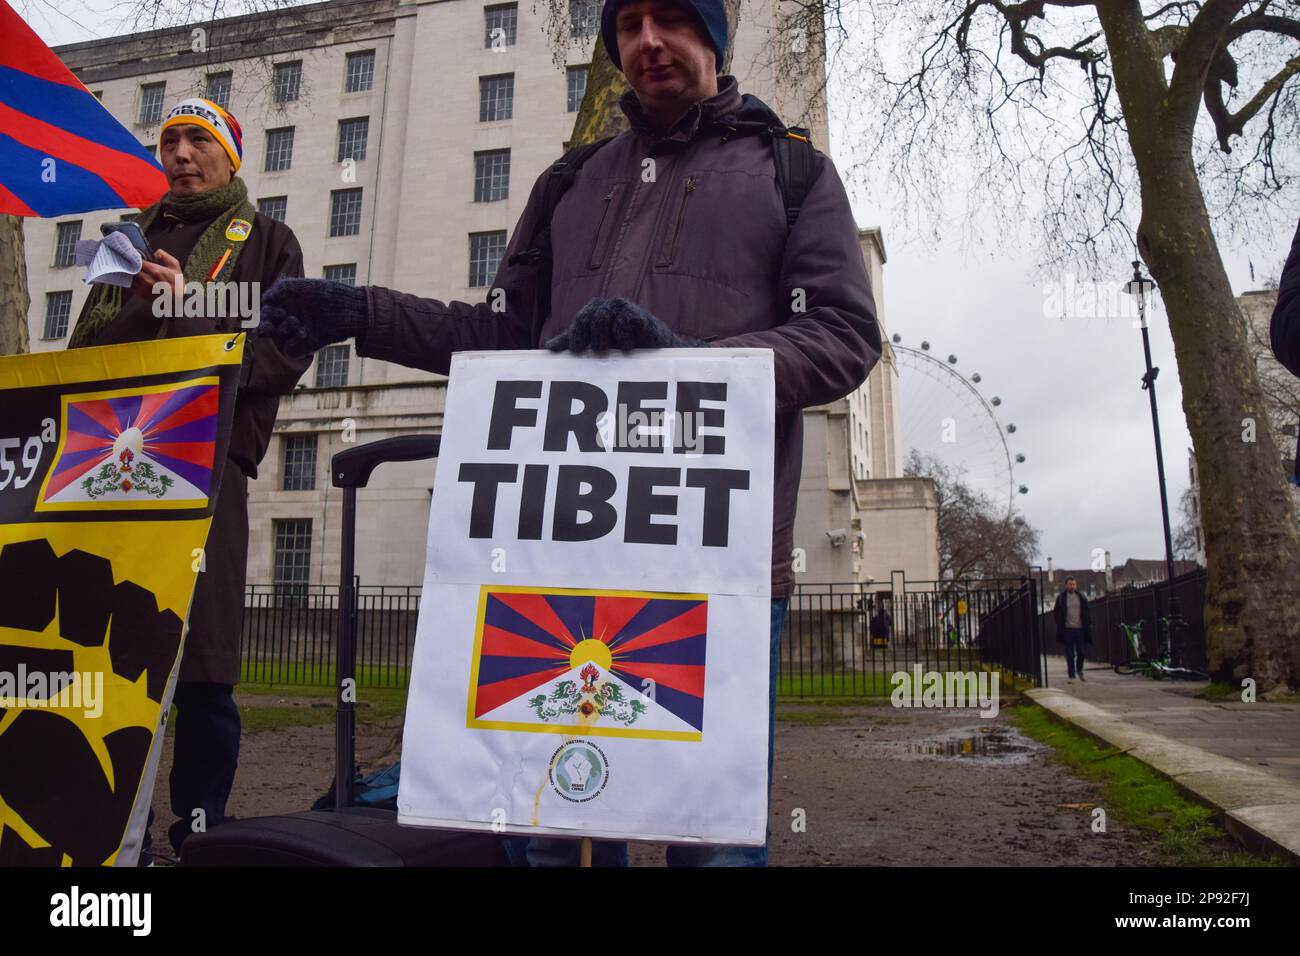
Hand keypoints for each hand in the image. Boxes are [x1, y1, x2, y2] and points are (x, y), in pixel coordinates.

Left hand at [131, 248, 182, 304]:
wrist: (176, 299)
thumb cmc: (176, 281)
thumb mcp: (175, 265)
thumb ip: (164, 256)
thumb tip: (154, 252)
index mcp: (154, 270)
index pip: (138, 260)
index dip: (135, 256)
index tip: (136, 255)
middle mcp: (146, 278)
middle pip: (130, 268)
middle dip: (131, 264)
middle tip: (131, 261)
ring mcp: (142, 286)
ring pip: (129, 276)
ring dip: (129, 272)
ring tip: (131, 269)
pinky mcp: (139, 293)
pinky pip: (129, 284)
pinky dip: (129, 280)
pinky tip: (133, 277)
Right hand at [257, 278, 368, 356]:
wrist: (347, 306)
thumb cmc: (324, 293)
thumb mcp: (299, 287)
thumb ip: (279, 290)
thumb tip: (265, 300)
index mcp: (282, 308)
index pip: (265, 315)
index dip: (263, 313)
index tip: (270, 307)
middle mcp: (286, 323)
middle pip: (266, 330)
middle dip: (264, 328)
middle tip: (267, 327)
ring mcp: (296, 336)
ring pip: (278, 340)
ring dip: (283, 331)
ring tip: (295, 321)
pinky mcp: (306, 347)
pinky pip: (291, 351)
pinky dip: (293, 343)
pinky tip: (303, 332)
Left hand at [545, 297, 705, 351]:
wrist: (653, 349)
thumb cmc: (620, 344)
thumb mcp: (594, 344)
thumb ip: (573, 342)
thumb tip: (548, 348)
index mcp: (594, 312)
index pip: (581, 320)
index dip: (577, 334)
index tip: (576, 350)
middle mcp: (608, 307)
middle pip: (592, 316)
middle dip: (591, 334)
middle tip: (596, 350)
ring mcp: (624, 309)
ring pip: (606, 315)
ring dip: (605, 334)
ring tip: (609, 350)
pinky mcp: (641, 316)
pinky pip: (627, 320)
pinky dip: (624, 335)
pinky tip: (626, 348)